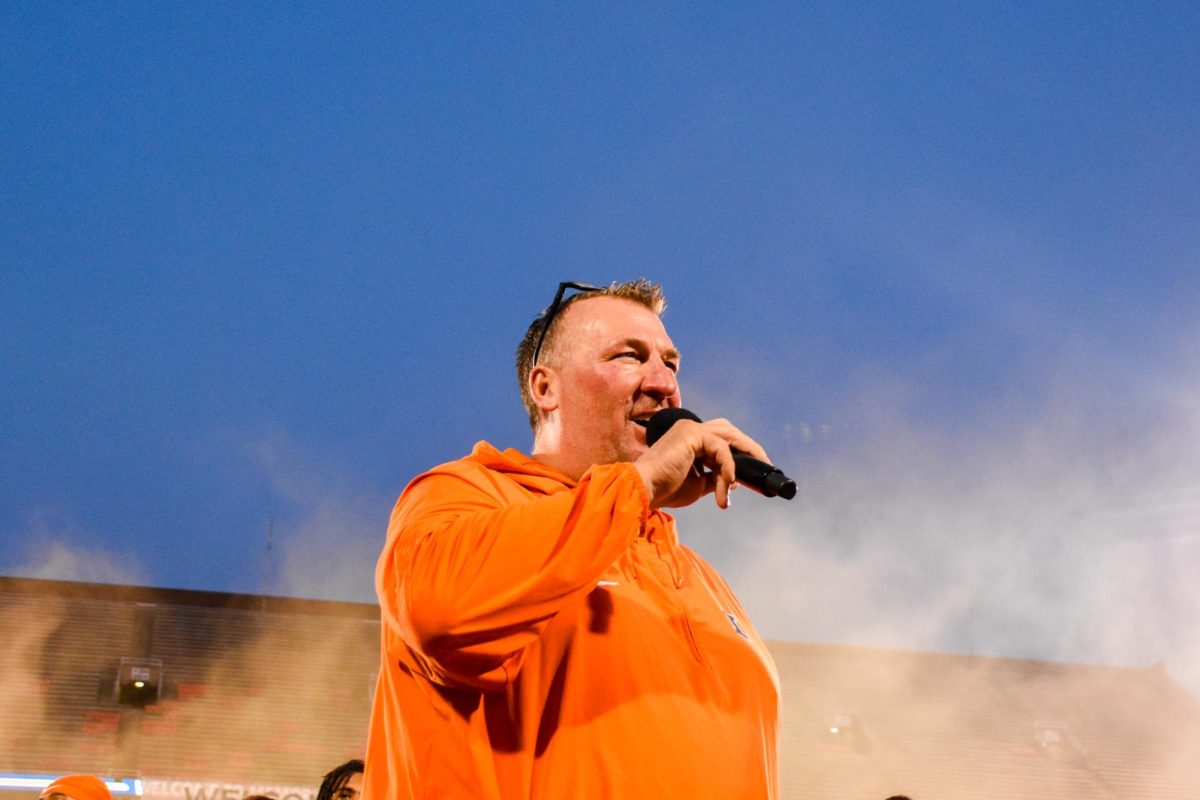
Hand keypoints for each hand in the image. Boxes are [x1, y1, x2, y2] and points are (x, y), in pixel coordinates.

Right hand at [634, 418, 770, 508]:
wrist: (644, 490)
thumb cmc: (665, 489)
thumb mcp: (698, 484)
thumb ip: (715, 478)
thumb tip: (735, 481)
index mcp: (690, 438)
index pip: (723, 439)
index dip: (742, 453)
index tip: (755, 471)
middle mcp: (690, 428)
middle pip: (730, 432)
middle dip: (750, 449)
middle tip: (765, 467)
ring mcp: (690, 428)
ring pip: (729, 437)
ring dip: (743, 458)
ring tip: (751, 477)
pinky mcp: (691, 434)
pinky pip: (721, 449)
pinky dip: (728, 467)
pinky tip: (727, 484)